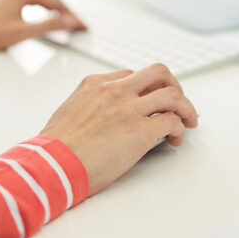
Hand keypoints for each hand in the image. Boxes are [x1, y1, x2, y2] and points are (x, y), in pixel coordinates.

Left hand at [0, 0, 85, 51]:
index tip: (82, 24)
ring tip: (67, 21)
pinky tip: (49, 16)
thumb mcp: (24, 32)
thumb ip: (48, 26)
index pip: (55, 2)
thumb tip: (67, 22)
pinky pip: (33, 1)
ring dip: (55, 10)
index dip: (71, 14)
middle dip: (65, 12)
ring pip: (41, 0)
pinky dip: (44, 9)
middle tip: (78, 23)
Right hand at [41, 63, 197, 194]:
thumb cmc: (54, 148)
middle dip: (173, 86)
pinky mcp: (140, 131)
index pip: (131, 75)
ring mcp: (128, 108)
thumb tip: (102, 116)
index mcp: (95, 84)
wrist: (50, 165)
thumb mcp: (69, 111)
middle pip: (158, 72)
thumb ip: (89, 105)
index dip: (145, 88)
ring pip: (172, 94)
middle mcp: (114, 90)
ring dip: (186, 107)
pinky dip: (180, 129)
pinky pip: (172, 121)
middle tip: (177, 102)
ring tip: (188, 120)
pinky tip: (175, 138)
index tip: (150, 101)